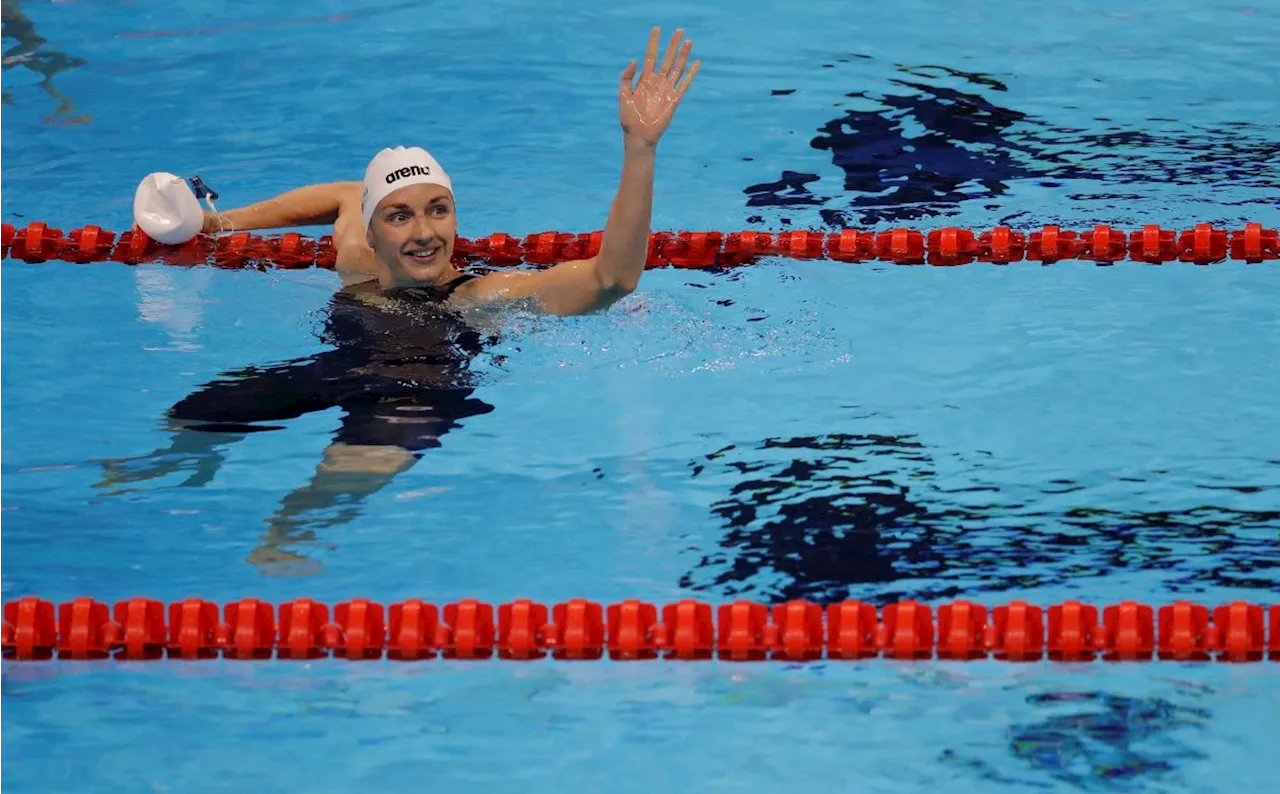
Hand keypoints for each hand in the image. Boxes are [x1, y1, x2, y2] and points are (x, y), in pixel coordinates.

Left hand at [618, 27, 699, 147]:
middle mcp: (657, 82)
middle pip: (667, 58)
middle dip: (672, 44)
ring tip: (688, 41)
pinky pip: (684, 84)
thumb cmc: (629, 118)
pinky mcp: (674, 100)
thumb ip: (627, 77)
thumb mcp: (623, 95)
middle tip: (679, 30)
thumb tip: (635, 60)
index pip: (651, 56)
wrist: (638, 136)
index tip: (656, 29)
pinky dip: (691, 74)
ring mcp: (667, 90)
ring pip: (677, 68)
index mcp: (645, 79)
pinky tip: (696, 63)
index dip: (653, 42)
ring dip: (683, 55)